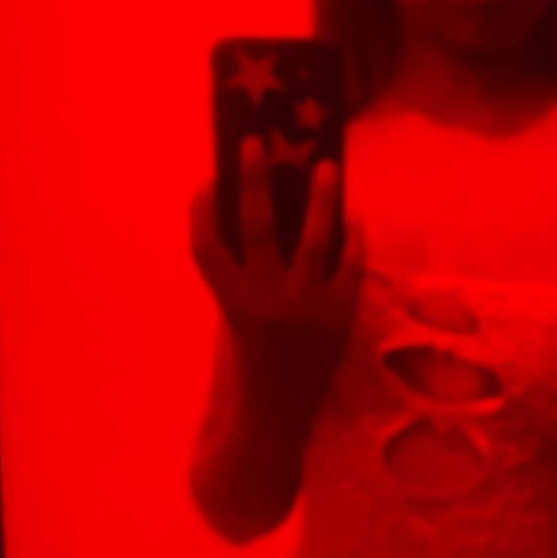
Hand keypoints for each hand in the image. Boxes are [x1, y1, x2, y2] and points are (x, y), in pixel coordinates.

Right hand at [190, 136, 365, 376]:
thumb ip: (244, 279)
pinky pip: (351, 267)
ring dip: (321, 200)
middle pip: (259, 228)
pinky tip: (353, 216)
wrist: (279, 414)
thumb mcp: (235, 322)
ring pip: (316, 240)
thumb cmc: (251, 368)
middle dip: (255, 182)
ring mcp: (308, 308)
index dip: (202, 211)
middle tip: (257, 143)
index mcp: (233, 303)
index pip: (207, 247)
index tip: (206, 180)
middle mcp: (268, 300)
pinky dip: (354, 239)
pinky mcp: (341, 316)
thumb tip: (269, 219)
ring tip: (326, 167)